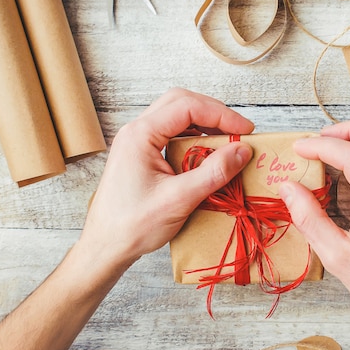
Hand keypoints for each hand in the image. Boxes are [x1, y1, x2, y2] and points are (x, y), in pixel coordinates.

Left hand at [82, 88, 254, 267]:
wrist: (104, 247)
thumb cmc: (133, 226)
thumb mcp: (179, 199)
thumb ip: (213, 172)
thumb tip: (243, 151)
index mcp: (141, 135)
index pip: (188, 107)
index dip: (222, 115)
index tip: (245, 131)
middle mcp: (136, 131)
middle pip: (181, 103)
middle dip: (214, 113)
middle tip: (239, 132)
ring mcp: (137, 142)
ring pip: (176, 117)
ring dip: (204, 124)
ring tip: (227, 141)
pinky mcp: (141, 155)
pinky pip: (171, 134)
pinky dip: (194, 138)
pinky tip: (207, 154)